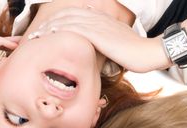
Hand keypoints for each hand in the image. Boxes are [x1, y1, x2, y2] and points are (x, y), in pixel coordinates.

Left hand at [36, 7, 170, 72]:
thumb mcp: (118, 47)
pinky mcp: (99, 34)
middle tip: (37, 32)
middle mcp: (98, 19)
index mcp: (102, 21)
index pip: (76, 15)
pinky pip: (75, 28)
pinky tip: (50, 34)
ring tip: (38, 34)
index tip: (49, 28)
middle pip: (68, 15)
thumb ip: (105, 46)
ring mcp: (98, 26)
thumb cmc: (136, 54)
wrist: (149, 52)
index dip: (60, 20)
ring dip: (50, 26)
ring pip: (68, 20)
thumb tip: (96, 54)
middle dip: (50, 22)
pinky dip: (60, 29)